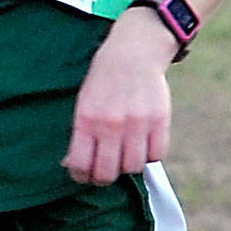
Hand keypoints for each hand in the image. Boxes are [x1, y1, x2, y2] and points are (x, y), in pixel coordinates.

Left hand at [63, 8, 173, 183]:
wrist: (133, 52)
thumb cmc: (104, 80)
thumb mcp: (84, 102)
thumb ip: (80, 134)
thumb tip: (72, 165)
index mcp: (86, 120)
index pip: (81, 165)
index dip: (81, 176)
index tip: (84, 175)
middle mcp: (110, 125)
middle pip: (107, 173)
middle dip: (104, 177)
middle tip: (105, 171)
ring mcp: (136, 124)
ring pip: (133, 167)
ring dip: (128, 165)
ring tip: (125, 153)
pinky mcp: (159, 121)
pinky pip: (156, 154)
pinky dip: (149, 154)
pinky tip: (143, 143)